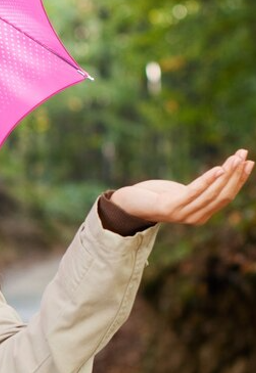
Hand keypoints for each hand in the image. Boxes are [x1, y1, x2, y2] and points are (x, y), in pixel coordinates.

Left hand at [109, 149, 252, 224]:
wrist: (129, 204)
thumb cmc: (156, 196)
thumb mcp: (182, 192)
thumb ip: (200, 189)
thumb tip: (222, 172)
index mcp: (201, 215)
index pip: (226, 197)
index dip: (239, 180)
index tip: (250, 162)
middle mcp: (195, 218)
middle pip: (223, 195)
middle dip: (236, 174)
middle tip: (244, 155)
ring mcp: (183, 214)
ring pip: (212, 193)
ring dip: (226, 173)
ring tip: (236, 157)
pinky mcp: (171, 207)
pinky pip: (194, 191)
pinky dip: (208, 180)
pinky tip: (219, 168)